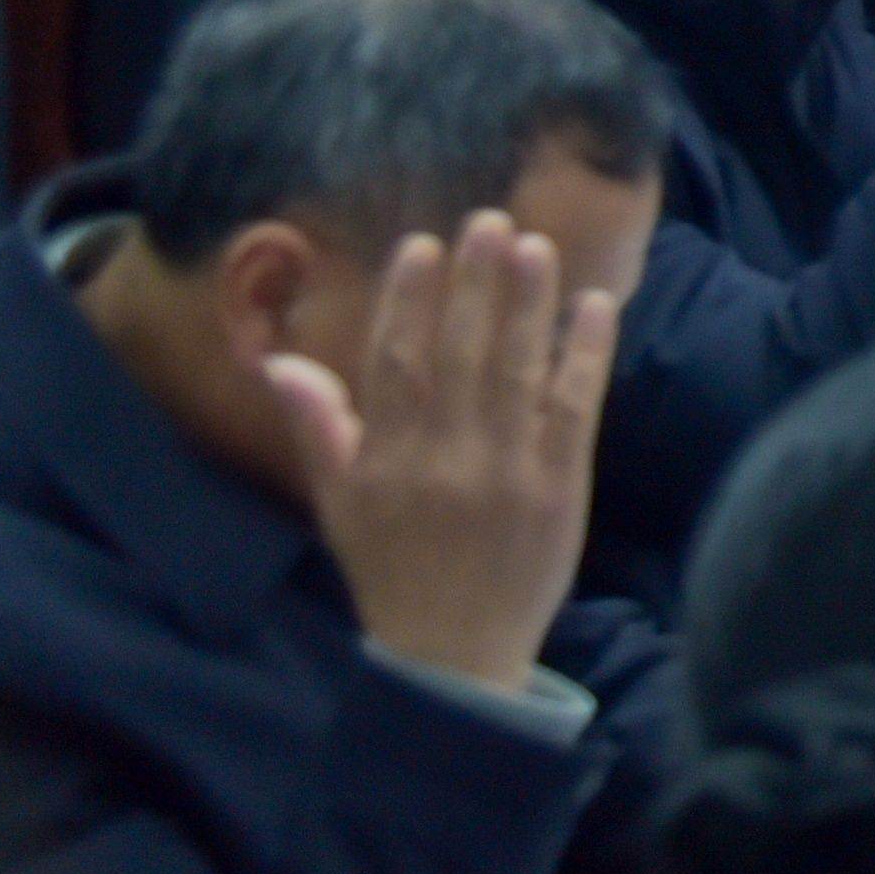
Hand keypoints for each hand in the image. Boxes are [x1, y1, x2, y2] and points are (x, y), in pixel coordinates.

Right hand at [274, 212, 619, 691]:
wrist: (453, 652)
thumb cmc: (391, 568)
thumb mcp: (339, 503)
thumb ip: (319, 427)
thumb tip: (280, 362)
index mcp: (386, 461)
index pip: (396, 365)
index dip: (409, 301)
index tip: (424, 245)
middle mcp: (443, 460)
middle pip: (461, 355)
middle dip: (476, 284)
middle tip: (490, 221)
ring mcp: (506, 471)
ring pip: (517, 371)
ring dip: (529, 304)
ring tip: (537, 245)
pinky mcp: (558, 486)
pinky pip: (573, 407)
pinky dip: (584, 354)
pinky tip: (594, 304)